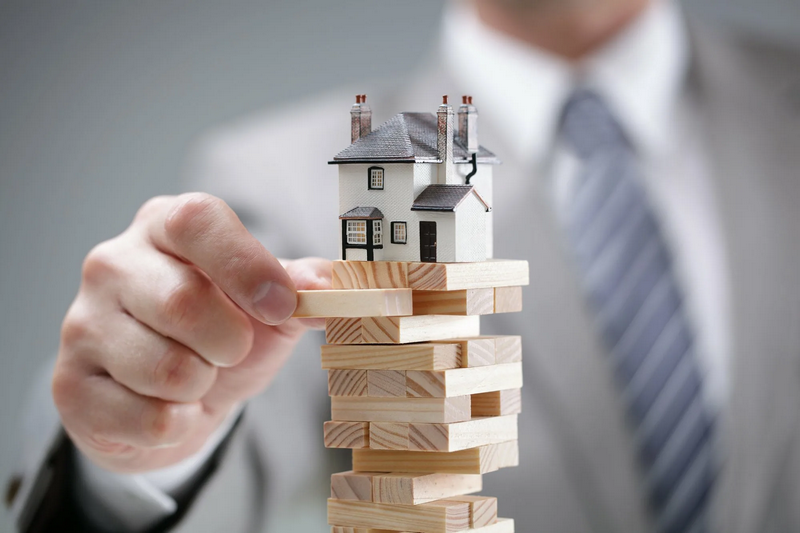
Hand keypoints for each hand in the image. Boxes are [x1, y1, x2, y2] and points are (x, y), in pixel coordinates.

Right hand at [53, 193, 329, 473]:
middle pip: (184, 302)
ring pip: (167, 369)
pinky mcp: (69, 385)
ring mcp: (82, 323)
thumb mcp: (267, 307)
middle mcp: (113, 263)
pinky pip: (149, 418)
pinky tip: (169, 406)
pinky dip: (179, 424)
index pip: (197, 221)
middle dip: (230, 342)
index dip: (246, 265)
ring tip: (194, 377)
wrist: (172, 399)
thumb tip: (330, 282)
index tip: (281, 306)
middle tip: (230, 350)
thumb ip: (300, 288)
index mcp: (165, 227)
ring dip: (202, 386)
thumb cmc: (221, 337)